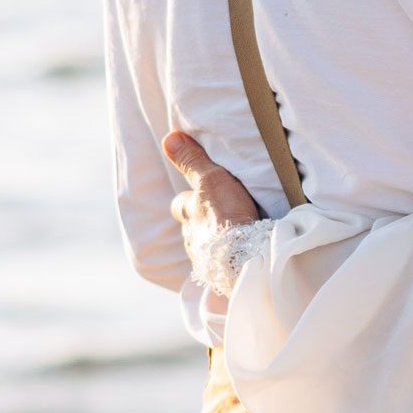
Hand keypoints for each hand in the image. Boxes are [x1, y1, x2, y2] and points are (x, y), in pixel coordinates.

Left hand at [162, 131, 261, 266]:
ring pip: (203, 245)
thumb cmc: (226, 215)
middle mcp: (190, 237)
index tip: (201, 193)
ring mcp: (202, 257)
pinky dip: (225, 256)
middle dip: (202, 222)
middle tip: (220, 215)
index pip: (180, 204)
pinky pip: (217, 263)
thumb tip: (169, 139)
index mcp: (188, 213)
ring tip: (232, 235)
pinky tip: (238, 254)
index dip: (189, 198)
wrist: (243, 256)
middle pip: (191, 227)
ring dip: (214, 240)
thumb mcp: (211, 179)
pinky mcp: (218, 273)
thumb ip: (192, 161)